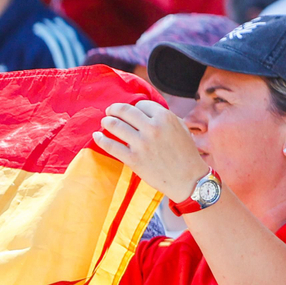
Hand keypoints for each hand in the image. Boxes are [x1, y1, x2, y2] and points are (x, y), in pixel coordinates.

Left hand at [93, 100, 209, 200]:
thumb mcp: (181, 128)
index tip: (132, 112)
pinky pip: (110, 145)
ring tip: (105, 122)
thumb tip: (145, 111)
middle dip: (114, 109)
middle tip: (110, 111)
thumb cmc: (186, 153)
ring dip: (106, 121)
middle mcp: (152, 127)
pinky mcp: (133, 159)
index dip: (135, 107)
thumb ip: (165, 118)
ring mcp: (141, 143)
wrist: (188, 179)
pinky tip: (96, 136)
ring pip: (114, 125)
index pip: (141, 104)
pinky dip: (100, 139)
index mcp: (166, 118)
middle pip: (125, 111)